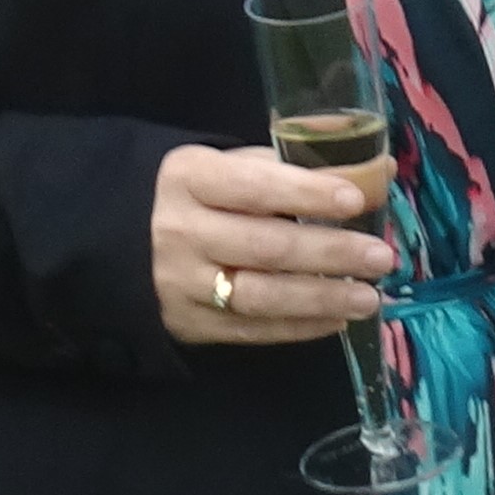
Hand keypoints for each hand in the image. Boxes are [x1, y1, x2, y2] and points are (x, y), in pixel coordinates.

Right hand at [153, 143, 395, 346]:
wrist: (115, 239)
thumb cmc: (192, 194)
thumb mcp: (225, 165)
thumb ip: (292, 165)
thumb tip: (377, 170)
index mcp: (190, 178)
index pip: (255, 186)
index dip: (307, 192)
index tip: (356, 199)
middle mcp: (182, 231)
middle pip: (265, 246)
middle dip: (330, 253)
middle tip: (379, 257)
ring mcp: (182, 283)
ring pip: (260, 296)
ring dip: (322, 298)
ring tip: (369, 297)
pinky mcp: (188, 323)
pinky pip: (251, 330)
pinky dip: (299, 327)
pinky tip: (337, 319)